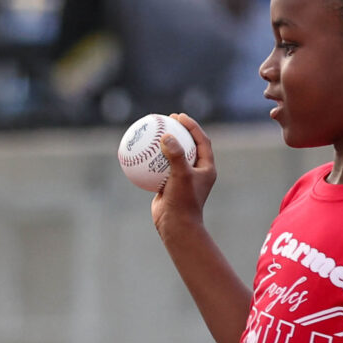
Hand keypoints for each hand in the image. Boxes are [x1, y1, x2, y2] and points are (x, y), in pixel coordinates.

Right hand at [150, 112, 217, 236]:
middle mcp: (195, 172)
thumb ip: (176, 155)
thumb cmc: (183, 202)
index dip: (192, 126)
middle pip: (187, 145)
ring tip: (152, 133)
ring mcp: (181, 179)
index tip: (179, 116)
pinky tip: (137, 154)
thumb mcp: (181, 176)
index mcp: (206, 168)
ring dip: (163, 145)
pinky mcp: (168, 185)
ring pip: (171, 157)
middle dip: (178, 131)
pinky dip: (149, 162)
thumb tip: (167, 136)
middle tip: (166, 120)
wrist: (175, 226)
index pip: (201, 140)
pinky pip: (158, 169)